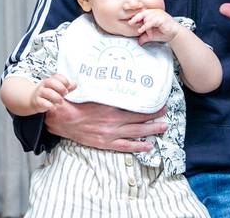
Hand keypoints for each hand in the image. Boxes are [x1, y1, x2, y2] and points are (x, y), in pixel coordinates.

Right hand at [30, 74, 76, 113]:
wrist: (35, 100)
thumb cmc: (50, 93)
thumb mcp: (59, 89)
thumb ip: (68, 87)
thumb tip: (75, 84)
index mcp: (51, 80)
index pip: (58, 76)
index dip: (65, 81)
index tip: (68, 87)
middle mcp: (44, 85)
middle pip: (51, 82)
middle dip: (61, 88)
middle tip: (65, 94)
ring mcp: (40, 92)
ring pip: (47, 92)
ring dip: (56, 97)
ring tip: (61, 101)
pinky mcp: (37, 101)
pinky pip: (42, 102)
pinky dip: (49, 105)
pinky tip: (54, 107)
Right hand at [45, 102, 167, 151]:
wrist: (63, 119)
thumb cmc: (78, 104)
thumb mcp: (94, 92)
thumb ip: (108, 90)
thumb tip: (121, 83)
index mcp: (111, 107)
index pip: (135, 106)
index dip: (148, 105)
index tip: (159, 100)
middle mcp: (113, 121)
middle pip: (139, 120)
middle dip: (155, 116)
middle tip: (166, 112)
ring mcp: (110, 134)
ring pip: (136, 133)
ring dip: (151, 130)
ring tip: (163, 127)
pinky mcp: (106, 143)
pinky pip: (125, 146)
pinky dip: (138, 147)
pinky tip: (149, 146)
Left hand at [129, 9, 179, 44]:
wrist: (175, 34)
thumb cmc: (164, 32)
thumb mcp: (152, 35)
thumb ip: (145, 37)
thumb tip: (139, 42)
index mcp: (152, 13)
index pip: (142, 13)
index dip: (135, 16)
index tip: (130, 21)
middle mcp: (155, 12)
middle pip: (142, 13)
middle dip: (135, 18)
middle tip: (130, 23)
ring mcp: (158, 14)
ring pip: (146, 18)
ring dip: (144, 26)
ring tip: (142, 32)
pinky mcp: (161, 18)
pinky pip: (151, 22)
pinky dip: (146, 26)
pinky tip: (142, 30)